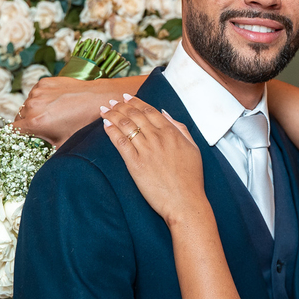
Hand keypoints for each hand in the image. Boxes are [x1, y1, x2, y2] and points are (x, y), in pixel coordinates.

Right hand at [14, 76, 140, 146]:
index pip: (12, 130)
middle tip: (45, 126)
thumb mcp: (63, 144)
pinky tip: (57, 102)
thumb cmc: (82, 125)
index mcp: (35, 122)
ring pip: (28, 104)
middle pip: (20, 117)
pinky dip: (42, 97)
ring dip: (35, 109)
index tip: (23, 137)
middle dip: (28, 122)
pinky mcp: (44, 82)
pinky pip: (36, 92)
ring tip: (54, 113)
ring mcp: (37, 91)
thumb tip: (39, 164)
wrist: (98, 100)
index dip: (17, 135)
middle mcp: (32, 105)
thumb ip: (45, 152)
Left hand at [103, 96, 205, 225]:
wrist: (185, 202)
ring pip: (126, 126)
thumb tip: (165, 113)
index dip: (135, 102)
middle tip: (112, 101)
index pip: (149, 111)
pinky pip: (120, 143)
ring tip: (105, 109)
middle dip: (121, 105)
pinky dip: (112, 131)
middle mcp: (158, 138)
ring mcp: (146, 150)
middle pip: (135, 115)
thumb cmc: (191, 178)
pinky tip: (105, 124)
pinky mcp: (136, 164)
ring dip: (113, 114)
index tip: (126, 97)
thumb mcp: (193, 148)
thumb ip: (180, 128)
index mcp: (172, 133)